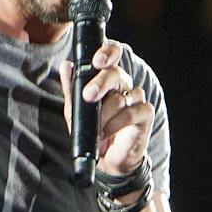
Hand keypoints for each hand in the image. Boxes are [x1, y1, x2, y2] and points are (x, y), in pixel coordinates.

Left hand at [58, 43, 151, 175]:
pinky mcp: (145, 113)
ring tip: (95, 129)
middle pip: (116, 73)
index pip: (112, 55)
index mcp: (107, 78)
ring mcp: (136, 98)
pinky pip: (131, 113)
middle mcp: (123, 84)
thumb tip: (66, 65)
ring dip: (104, 115)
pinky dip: (116, 124)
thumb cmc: (93, 130)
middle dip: (101, 83)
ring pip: (120, 98)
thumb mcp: (76, 111)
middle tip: (88, 96)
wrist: (107, 158)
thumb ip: (71, 89)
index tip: (97, 61)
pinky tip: (107, 132)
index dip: (108, 52)